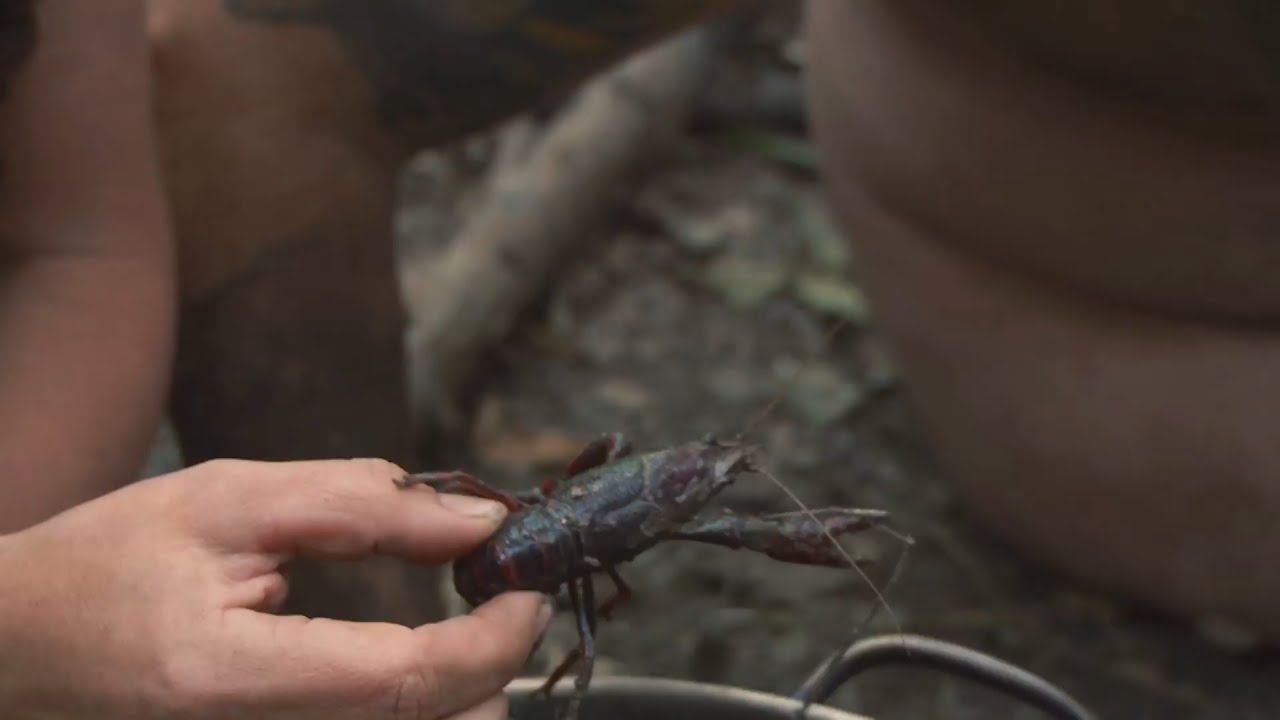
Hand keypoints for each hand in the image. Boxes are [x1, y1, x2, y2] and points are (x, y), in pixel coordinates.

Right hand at [0, 457, 550, 719]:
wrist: (20, 648)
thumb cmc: (108, 566)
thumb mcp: (228, 502)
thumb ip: (360, 505)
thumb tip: (479, 519)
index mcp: (230, 682)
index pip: (409, 681)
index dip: (493, 635)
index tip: (528, 579)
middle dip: (490, 662)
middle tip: (494, 589)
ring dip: (464, 685)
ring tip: (458, 618)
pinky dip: (423, 705)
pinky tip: (413, 662)